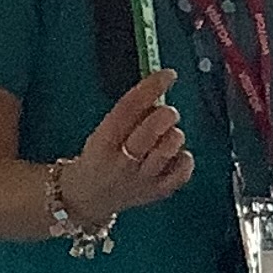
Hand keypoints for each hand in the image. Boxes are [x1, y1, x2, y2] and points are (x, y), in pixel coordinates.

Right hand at [66, 69, 191, 222]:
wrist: (87, 198)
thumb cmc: (98, 158)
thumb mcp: (102, 133)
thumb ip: (129, 116)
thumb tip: (157, 93)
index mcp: (103, 141)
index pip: (129, 108)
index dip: (151, 88)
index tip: (168, 75)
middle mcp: (122, 161)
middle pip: (152, 129)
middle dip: (166, 114)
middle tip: (167, 113)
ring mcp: (141, 179)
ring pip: (169, 148)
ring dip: (174, 135)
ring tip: (167, 136)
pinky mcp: (157, 192)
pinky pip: (181, 173)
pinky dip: (185, 159)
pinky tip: (177, 155)